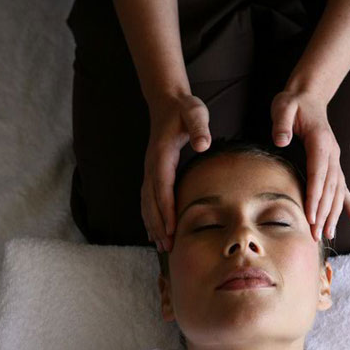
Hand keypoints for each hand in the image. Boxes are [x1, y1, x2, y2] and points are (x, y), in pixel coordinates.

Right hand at [142, 93, 210, 252]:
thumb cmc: (184, 109)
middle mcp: (151, 166)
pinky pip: (148, 200)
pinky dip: (150, 217)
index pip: (162, 187)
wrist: (167, 102)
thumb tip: (203, 145)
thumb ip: (199, 126)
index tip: (171, 229)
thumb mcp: (195, 112)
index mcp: (161, 155)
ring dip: (152, 225)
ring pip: (147, 203)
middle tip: (167, 247)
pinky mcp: (153, 173)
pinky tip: (154, 233)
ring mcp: (149, 171)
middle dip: (158, 225)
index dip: (166, 210)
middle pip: (151, 201)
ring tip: (161, 246)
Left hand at [270, 89, 349, 241]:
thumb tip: (281, 141)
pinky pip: (344, 188)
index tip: (310, 216)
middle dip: (323, 213)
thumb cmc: (293, 103)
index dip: (314, 196)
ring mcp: (335, 160)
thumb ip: (282, 123)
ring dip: (334, 214)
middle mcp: (332, 154)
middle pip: (329, 189)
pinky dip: (349, 205)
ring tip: (329, 235)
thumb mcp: (283, 106)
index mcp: (320, 142)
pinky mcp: (334, 164)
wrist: (309, 96)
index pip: (318, 174)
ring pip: (338, 192)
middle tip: (316, 235)